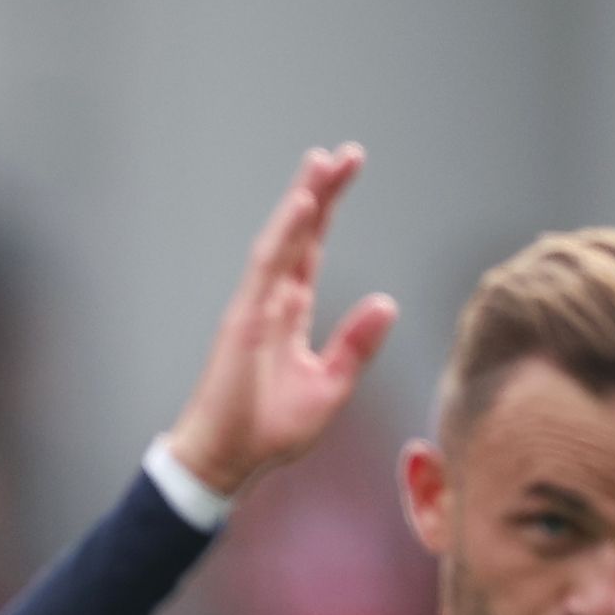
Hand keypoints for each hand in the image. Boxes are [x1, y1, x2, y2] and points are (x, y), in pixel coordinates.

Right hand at [163, 143, 400, 497]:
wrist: (228, 461)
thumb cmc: (268, 429)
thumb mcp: (329, 386)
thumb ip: (355, 345)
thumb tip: (386, 303)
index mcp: (290, 312)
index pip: (312, 249)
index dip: (329, 210)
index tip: (348, 170)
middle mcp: (271, 300)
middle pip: (298, 234)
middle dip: (321, 191)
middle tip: (345, 153)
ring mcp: (254, 306)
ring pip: (281, 240)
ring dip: (303, 200)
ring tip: (323, 162)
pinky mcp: (242, 319)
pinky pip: (265, 267)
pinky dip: (284, 234)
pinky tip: (302, 205)